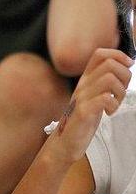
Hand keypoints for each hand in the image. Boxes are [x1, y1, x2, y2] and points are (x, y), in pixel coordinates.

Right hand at [51, 48, 131, 162]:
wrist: (66, 140)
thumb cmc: (83, 119)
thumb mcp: (93, 95)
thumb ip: (103, 82)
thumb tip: (124, 68)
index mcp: (86, 78)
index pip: (100, 53)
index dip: (118, 55)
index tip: (127, 67)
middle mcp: (83, 84)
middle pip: (110, 64)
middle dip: (125, 76)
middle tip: (121, 91)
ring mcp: (82, 97)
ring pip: (109, 79)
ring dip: (120, 92)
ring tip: (115, 103)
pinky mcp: (83, 111)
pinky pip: (105, 99)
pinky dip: (113, 105)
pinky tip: (109, 112)